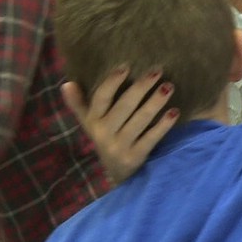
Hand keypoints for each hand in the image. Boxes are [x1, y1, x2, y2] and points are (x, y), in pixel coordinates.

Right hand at [62, 67, 178, 186]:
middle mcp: (104, 134)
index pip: (101, 97)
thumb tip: (66, 84)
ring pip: (140, 119)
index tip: (126, 66)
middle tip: (157, 70)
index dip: (112, 81)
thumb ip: (79, 104)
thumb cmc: (106, 140)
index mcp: (93, 121)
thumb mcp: (90, 124)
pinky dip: (163, 125)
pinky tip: (174, 112)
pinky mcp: (135, 158)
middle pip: (124, 105)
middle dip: (141, 86)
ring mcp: (120, 147)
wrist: (115, 175)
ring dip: (155, 102)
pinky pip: (151, 138)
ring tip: (168, 86)